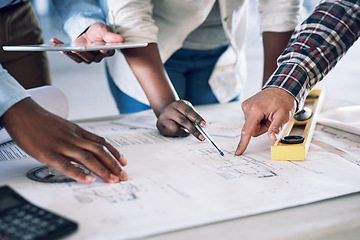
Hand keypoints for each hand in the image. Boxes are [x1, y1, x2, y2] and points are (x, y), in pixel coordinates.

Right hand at [1, 98, 127, 182]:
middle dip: (114, 165)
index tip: (124, 163)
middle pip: (99, 152)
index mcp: (79, 131)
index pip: (102, 143)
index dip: (115, 153)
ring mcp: (62, 145)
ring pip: (87, 158)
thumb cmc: (43, 122)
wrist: (23, 113)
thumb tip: (87, 150)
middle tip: (123, 176)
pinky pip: (66, 165)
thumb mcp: (65, 127)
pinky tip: (89, 180)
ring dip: (102, 170)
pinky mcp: (48, 154)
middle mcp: (74, 138)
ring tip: (113, 180)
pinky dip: (79, 173)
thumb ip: (77, 137)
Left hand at [50, 22, 124, 62]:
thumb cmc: (98, 31)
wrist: (89, 31)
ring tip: (62, 48)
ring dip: (70, 54)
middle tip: (76, 49)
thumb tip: (122, 40)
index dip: (105, 50)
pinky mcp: (79, 56)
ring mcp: (88, 57)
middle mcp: (98, 56)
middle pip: (91, 57)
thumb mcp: (104, 30)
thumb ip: (111, 36)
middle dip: (83, 53)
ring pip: (80, 58)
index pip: (107, 52)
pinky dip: (64, 50)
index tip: (102, 47)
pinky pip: (71, 55)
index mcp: (107, 51)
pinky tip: (56, 44)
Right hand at [156, 100, 206, 140]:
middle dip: (193, 130)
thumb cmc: (179, 112)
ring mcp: (163, 118)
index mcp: (178, 104)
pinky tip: (179, 132)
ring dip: (184, 133)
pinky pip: (172, 134)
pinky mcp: (160, 127)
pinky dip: (178, 134)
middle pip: (183, 121)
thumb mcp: (186, 110)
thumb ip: (192, 117)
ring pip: (176, 129)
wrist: (165, 111)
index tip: (204, 125)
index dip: (197, 118)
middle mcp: (170, 110)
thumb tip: (200, 128)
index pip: (188, 111)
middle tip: (202, 137)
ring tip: (187, 133)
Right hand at [235, 88, 296, 154]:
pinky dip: (258, 119)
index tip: (238, 152)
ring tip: (268, 114)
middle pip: (251, 129)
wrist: (281, 89)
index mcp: (255, 109)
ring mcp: (246, 106)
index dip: (243, 143)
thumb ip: (276, 128)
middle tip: (271, 120)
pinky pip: (251, 120)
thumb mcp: (283, 116)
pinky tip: (264, 112)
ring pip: (251, 125)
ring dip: (260, 123)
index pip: (247, 130)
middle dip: (262, 128)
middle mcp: (247, 107)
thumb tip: (272, 138)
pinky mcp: (246, 106)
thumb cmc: (283, 101)